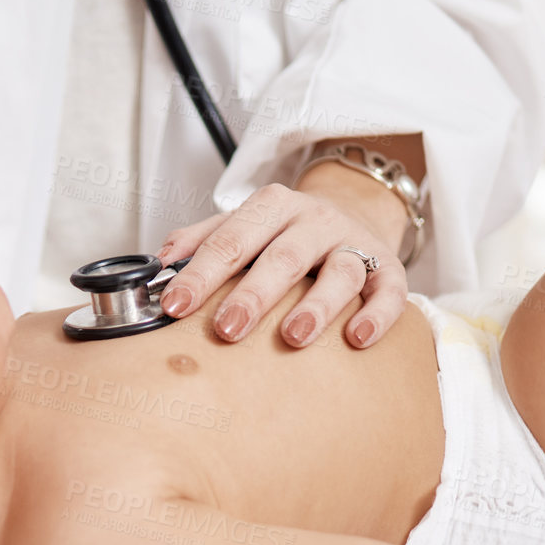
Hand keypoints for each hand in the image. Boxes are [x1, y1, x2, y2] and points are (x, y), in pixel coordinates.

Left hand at [155, 182, 406, 348]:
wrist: (355, 211)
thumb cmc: (285, 232)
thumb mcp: (242, 225)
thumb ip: (200, 240)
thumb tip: (156, 264)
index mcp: (272, 207)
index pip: (230, 239)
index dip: (201, 273)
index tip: (174, 305)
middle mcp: (314, 220)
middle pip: (282, 256)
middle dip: (253, 294)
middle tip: (227, 329)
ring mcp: (354, 243)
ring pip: (339, 272)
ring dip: (316, 305)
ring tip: (293, 336)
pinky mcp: (389, 270)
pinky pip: (388, 291)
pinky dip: (376, 315)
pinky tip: (356, 338)